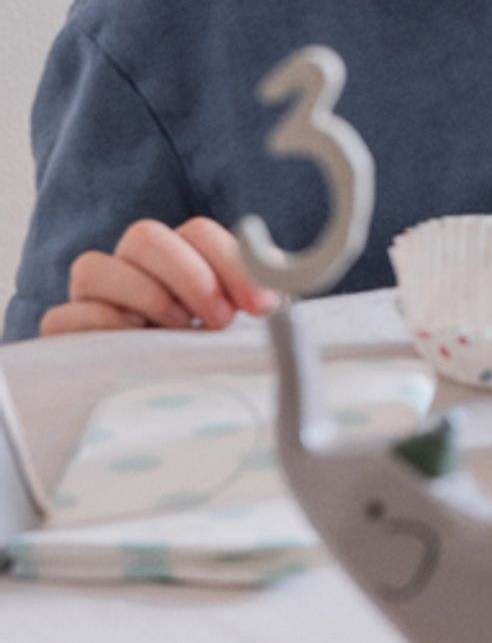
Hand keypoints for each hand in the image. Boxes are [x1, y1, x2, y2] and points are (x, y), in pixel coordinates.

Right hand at [38, 217, 275, 336]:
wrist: (157, 411)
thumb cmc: (205, 357)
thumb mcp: (239, 326)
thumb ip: (258, 298)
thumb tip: (278, 286)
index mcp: (177, 258)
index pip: (197, 231)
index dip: (231, 261)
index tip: (261, 305)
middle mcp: (130, 269)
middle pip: (144, 236)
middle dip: (190, 275)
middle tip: (220, 319)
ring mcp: (92, 300)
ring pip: (93, 267)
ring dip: (144, 295)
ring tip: (179, 329)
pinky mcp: (65, 336)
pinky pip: (63, 317)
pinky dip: (99, 324)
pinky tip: (135, 341)